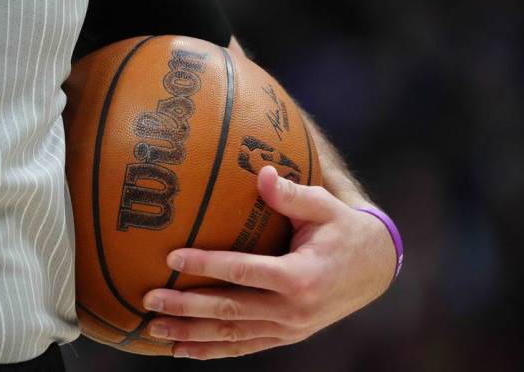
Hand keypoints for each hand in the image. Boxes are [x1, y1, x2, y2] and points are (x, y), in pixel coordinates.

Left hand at [142, 165, 396, 359]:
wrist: (374, 269)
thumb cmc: (344, 230)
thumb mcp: (324, 206)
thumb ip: (292, 194)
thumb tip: (262, 174)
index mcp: (300, 276)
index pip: (244, 271)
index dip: (207, 264)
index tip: (172, 256)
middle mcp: (293, 310)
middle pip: (230, 310)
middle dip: (185, 307)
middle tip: (149, 298)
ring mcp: (289, 328)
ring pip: (231, 335)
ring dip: (190, 334)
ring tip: (152, 328)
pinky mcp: (286, 335)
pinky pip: (243, 347)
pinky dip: (212, 351)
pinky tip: (182, 350)